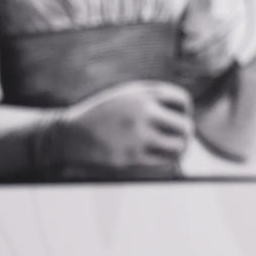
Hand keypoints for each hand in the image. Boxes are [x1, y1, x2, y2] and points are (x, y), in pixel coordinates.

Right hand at [48, 81, 192, 174]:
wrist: (69, 135)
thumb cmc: (103, 114)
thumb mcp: (126, 95)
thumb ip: (153, 97)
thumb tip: (186, 112)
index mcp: (141, 94)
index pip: (182, 101)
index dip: (185, 111)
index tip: (178, 117)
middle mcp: (141, 112)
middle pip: (185, 125)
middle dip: (186, 132)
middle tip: (182, 137)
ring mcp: (136, 136)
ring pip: (179, 146)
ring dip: (181, 149)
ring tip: (177, 149)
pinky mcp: (130, 157)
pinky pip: (164, 162)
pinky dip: (168, 160)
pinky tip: (164, 158)